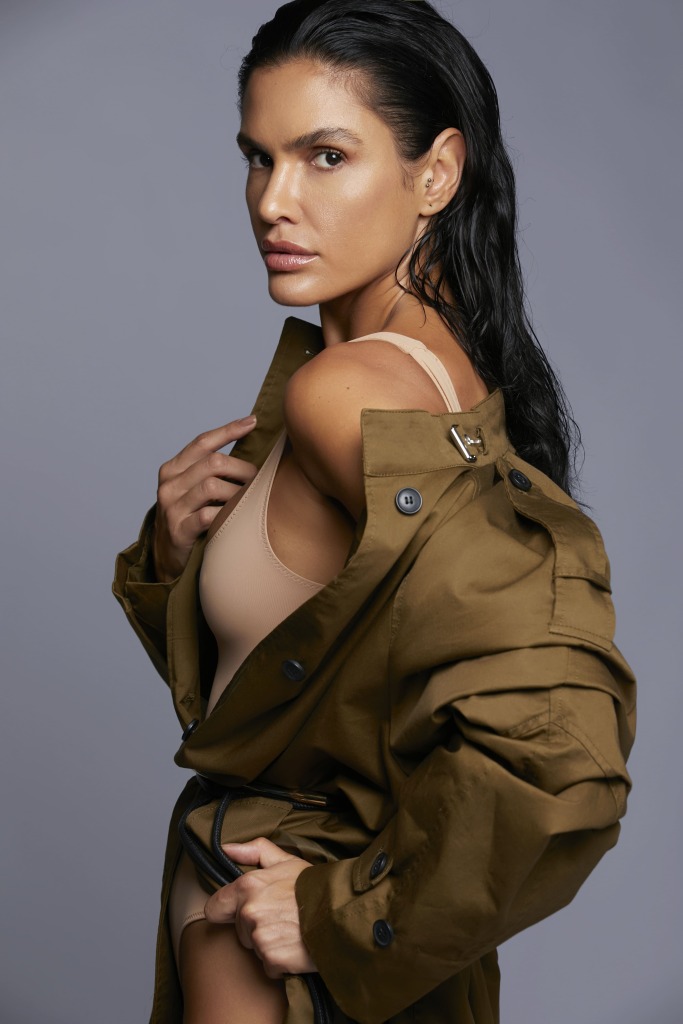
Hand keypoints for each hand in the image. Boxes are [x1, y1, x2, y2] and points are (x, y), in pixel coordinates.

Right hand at [152, 416, 257, 580]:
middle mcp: (169, 485)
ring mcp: (171, 508)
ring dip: (238, 493)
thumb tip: (251, 446)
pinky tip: (236, 518)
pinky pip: (209, 515)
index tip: (253, 421)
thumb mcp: (193, 490)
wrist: (167, 558)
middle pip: (214, 463)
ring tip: (250, 501)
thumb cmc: (190, 518)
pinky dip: (227, 514)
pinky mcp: (179, 530)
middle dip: (243, 469)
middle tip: (259, 480)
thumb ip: (211, 471)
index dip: (228, 430)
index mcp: (173, 469)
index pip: (202, 442)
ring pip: (213, 486)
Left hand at [204, 838, 315, 978]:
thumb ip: (254, 852)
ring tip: (290, 931)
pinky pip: (268, 965)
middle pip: (239, 929)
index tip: (239, 911)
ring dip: (268, 943)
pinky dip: (280, 960)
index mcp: (248, 887)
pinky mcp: (272, 960)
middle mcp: (249, 912)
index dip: (227, 910)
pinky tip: (294, 947)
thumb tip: (226, 848)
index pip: (215, 907)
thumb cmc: (313, 886)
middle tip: (281, 917)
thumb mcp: (286, 861)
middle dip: (255, 926)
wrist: (340, 913)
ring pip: (254, 947)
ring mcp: (259, 938)